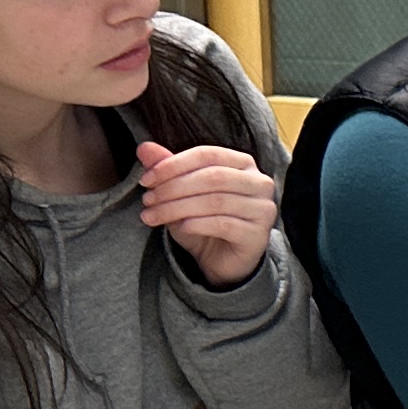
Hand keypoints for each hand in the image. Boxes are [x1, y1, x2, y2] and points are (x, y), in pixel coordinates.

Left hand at [135, 140, 277, 289]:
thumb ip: (167, 169)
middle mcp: (260, 183)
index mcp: (244, 164)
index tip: (146, 179)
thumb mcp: (181, 194)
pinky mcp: (258, 235)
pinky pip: (223, 225)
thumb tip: (144, 148)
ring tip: (153, 216)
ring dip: (177, 208)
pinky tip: (179, 228)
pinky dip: (196, 224)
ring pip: (215, 202)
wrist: (222, 260)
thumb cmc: (204, 222)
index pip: (207, 155)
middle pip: (213, 177)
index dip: (174, 164)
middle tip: (147, 200)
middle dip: (173, 188)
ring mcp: (263, 209)